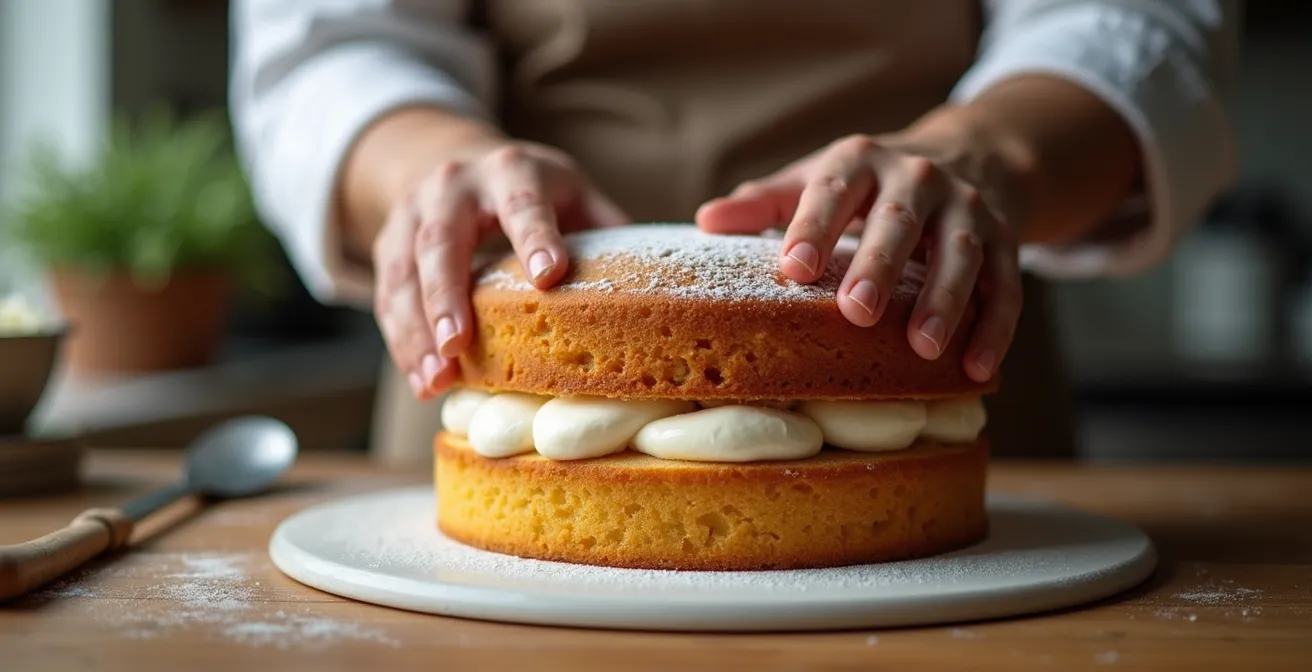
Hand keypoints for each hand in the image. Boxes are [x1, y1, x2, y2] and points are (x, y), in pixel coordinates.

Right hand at [373, 141, 627, 399]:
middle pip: (442, 239)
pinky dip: (402, 342)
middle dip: (447, 293)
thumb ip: (605, 228)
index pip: (522, 200)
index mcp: (510, 170)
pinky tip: (422, 379)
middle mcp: (452, 186)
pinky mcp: (388, 246)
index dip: (534, 236)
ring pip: (404, 273)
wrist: (452, 163)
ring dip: (416, 330)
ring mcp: (411, 214)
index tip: (548, 275)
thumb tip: (661, 283)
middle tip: (459, 343)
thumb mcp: (571, 193)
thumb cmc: (531, 191)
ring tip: (436, 379)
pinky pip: (387, 296)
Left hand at [696, 134, 1022, 383]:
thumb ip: (766, 203)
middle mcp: (918, 178)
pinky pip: (1006, 285)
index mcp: (860, 162)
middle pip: (900, 222)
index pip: (833, 189)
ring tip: (924, 347)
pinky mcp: (1005, 239)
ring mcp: (967, 208)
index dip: (813, 227)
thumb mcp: (819, 180)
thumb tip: (705, 221)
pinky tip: (979, 368)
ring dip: (945, 299)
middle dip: (880, 265)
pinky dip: (995, 327)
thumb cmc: (870, 184)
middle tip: (856, 312)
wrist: (972, 154)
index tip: (792, 269)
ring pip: (961, 253)